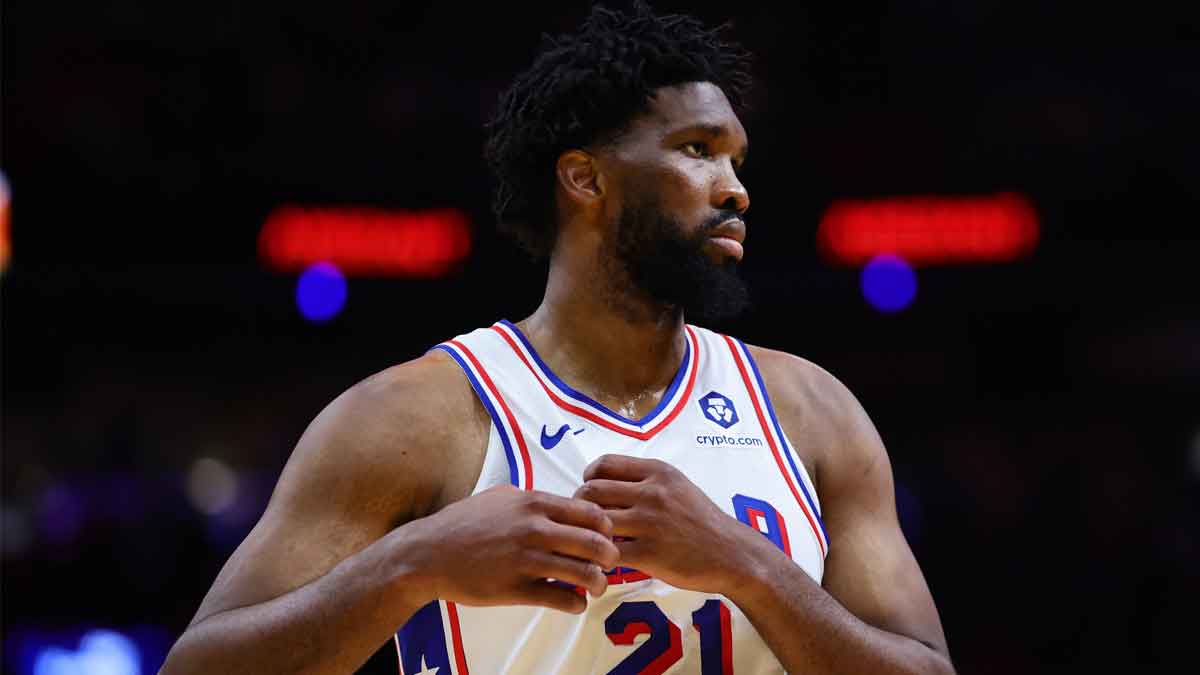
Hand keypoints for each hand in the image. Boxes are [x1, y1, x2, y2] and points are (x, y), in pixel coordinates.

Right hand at [400, 485, 620, 612]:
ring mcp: (526, 559)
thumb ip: (533, 499)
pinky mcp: (516, 589)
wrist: (426, 554)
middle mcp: (534, 528)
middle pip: (596, 542)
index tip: (605, 537)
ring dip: (598, 583)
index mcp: (534, 503)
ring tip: (596, 586)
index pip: (592, 512)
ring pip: (584, 573)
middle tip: (609, 564)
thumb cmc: (463, 524)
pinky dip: (576, 603)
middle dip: (610, 556)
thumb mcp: (500, 497)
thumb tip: (561, 503)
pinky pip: (561, 599)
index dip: (607, 527)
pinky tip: (574, 602)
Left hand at [573, 454, 761, 595]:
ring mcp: (650, 523)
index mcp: (657, 472)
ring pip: (596, 521)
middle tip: (585, 522)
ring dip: (587, 534)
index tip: (592, 492)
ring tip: (591, 543)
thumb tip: (604, 481)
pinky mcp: (650, 553)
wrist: (732, 554)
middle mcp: (652, 492)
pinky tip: (604, 563)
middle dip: (581, 507)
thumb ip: (644, 480)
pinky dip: (599, 559)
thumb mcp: (677, 485)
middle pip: (592, 490)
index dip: (589, 478)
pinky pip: (608, 552)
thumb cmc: (701, 520)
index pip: (604, 464)